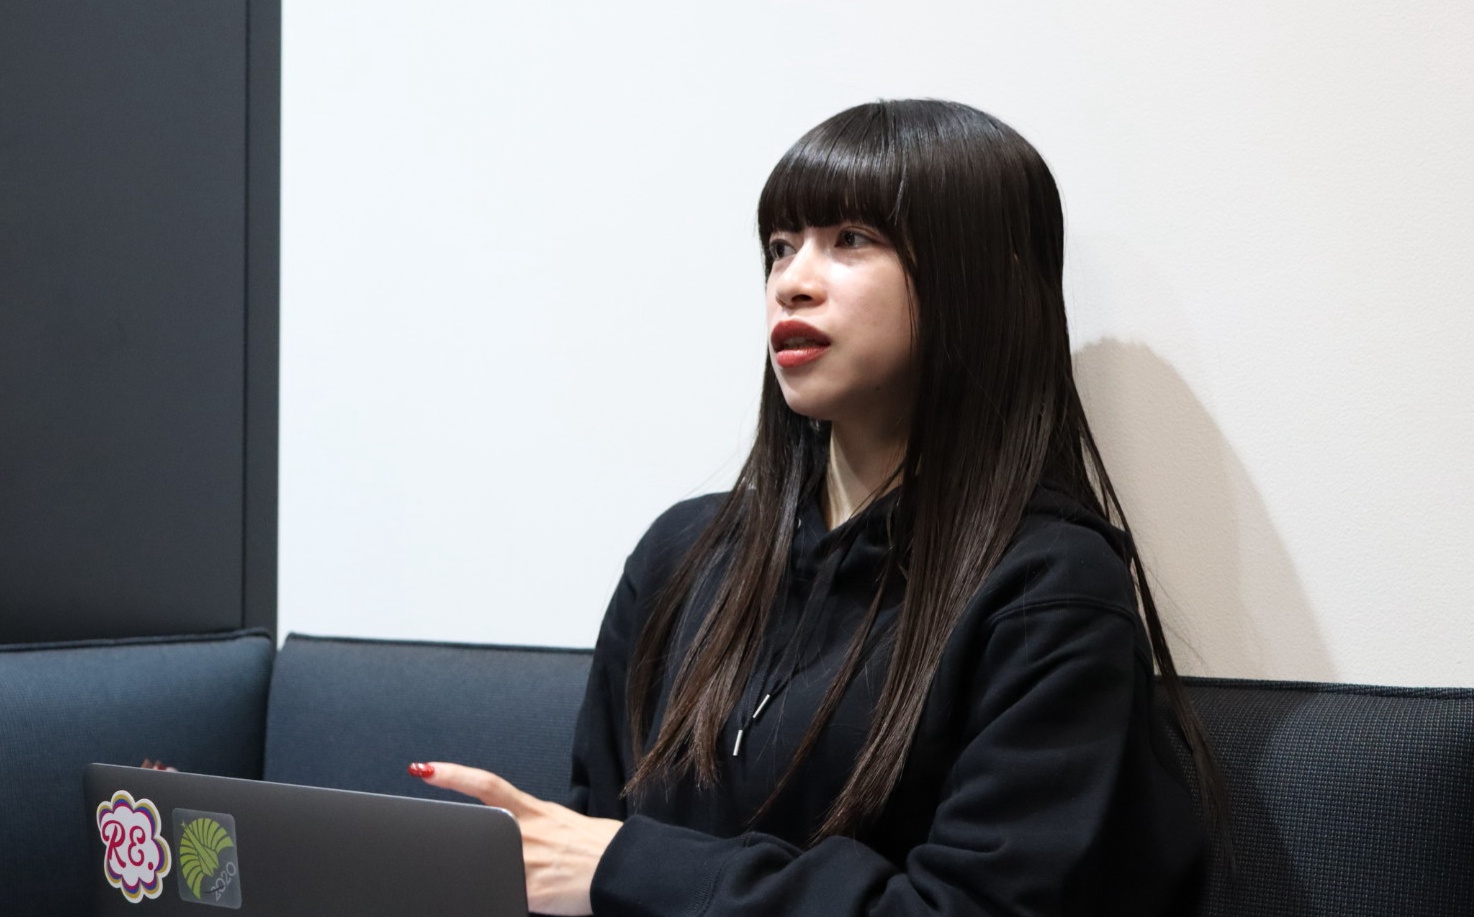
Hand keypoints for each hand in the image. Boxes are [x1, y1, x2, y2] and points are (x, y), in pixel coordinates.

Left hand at [409, 761, 620, 915]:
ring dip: (477, 872)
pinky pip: (500, 892)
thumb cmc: (601, 846)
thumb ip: (534, 824)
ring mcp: (524, 859)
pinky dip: (494, 895)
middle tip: (426, 838)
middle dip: (454, 837)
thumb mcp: (564, 822)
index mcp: (534, 811)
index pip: (487, 785)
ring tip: (492, 876)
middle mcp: (525, 831)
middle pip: (476, 830)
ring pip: (484, 864)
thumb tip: (515, 828)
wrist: (622, 866)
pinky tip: (489, 898)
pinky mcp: (529, 889)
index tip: (425, 769)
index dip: (453, 775)